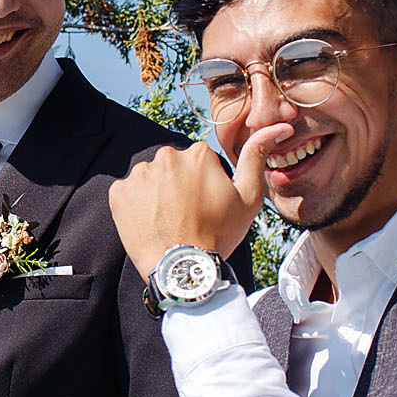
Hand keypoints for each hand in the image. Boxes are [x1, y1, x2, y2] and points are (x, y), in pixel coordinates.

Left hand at [109, 123, 292, 275]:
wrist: (183, 269)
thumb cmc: (219, 235)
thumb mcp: (249, 198)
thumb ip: (257, 156)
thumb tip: (278, 127)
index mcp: (197, 154)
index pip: (200, 163)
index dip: (206, 186)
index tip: (207, 206)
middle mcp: (165, 156)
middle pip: (174, 169)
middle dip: (180, 187)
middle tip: (188, 216)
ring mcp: (139, 175)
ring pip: (151, 180)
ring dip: (158, 196)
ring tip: (169, 222)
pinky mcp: (118, 193)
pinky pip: (129, 194)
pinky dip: (137, 207)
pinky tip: (151, 224)